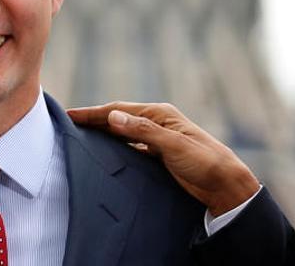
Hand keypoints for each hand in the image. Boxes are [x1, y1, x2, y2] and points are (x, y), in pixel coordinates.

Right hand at [67, 102, 259, 216]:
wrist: (225, 183)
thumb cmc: (204, 161)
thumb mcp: (173, 145)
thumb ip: (143, 130)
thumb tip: (113, 117)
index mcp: (160, 114)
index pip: (119, 110)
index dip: (93, 113)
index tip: (70, 114)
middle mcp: (158, 124)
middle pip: (119, 120)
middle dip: (95, 120)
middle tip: (69, 124)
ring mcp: (159, 139)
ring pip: (124, 134)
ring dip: (105, 134)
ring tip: (83, 137)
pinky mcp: (160, 156)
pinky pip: (132, 148)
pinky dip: (117, 148)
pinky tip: (107, 154)